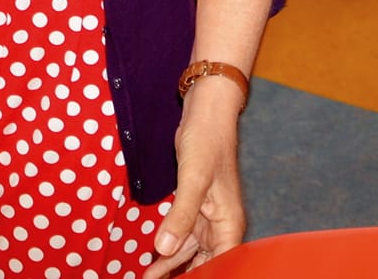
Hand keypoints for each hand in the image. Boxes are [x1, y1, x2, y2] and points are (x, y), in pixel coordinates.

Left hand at [146, 77, 245, 277]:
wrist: (205, 115)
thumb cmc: (207, 143)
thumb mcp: (193, 180)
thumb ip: (180, 216)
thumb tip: (164, 248)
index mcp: (229, 225)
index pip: (221, 265)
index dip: (205, 276)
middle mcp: (221, 226)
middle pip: (206, 263)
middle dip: (185, 275)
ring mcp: (207, 218)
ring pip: (190, 252)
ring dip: (171, 266)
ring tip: (148, 278)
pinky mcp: (194, 207)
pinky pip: (182, 236)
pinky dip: (169, 248)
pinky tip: (155, 258)